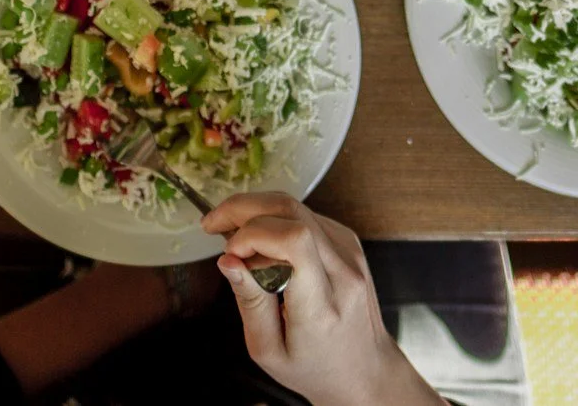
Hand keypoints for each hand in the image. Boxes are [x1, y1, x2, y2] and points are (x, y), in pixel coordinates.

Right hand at [202, 193, 441, 405]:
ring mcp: (350, 252)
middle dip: (243, 208)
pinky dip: (276, 219)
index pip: (293, 242)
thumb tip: (227, 261)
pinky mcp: (349, 242)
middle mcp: (342, 271)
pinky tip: (260, 240)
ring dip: (256, 210)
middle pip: (291, 211)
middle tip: (213, 224)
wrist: (364, 369)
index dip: (253, 234)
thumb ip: (249, 302)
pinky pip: (306, 215)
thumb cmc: (314, 368)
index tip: (228, 252)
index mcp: (321, 305)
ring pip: (296, 207)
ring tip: (231, 233)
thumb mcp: (269, 351)